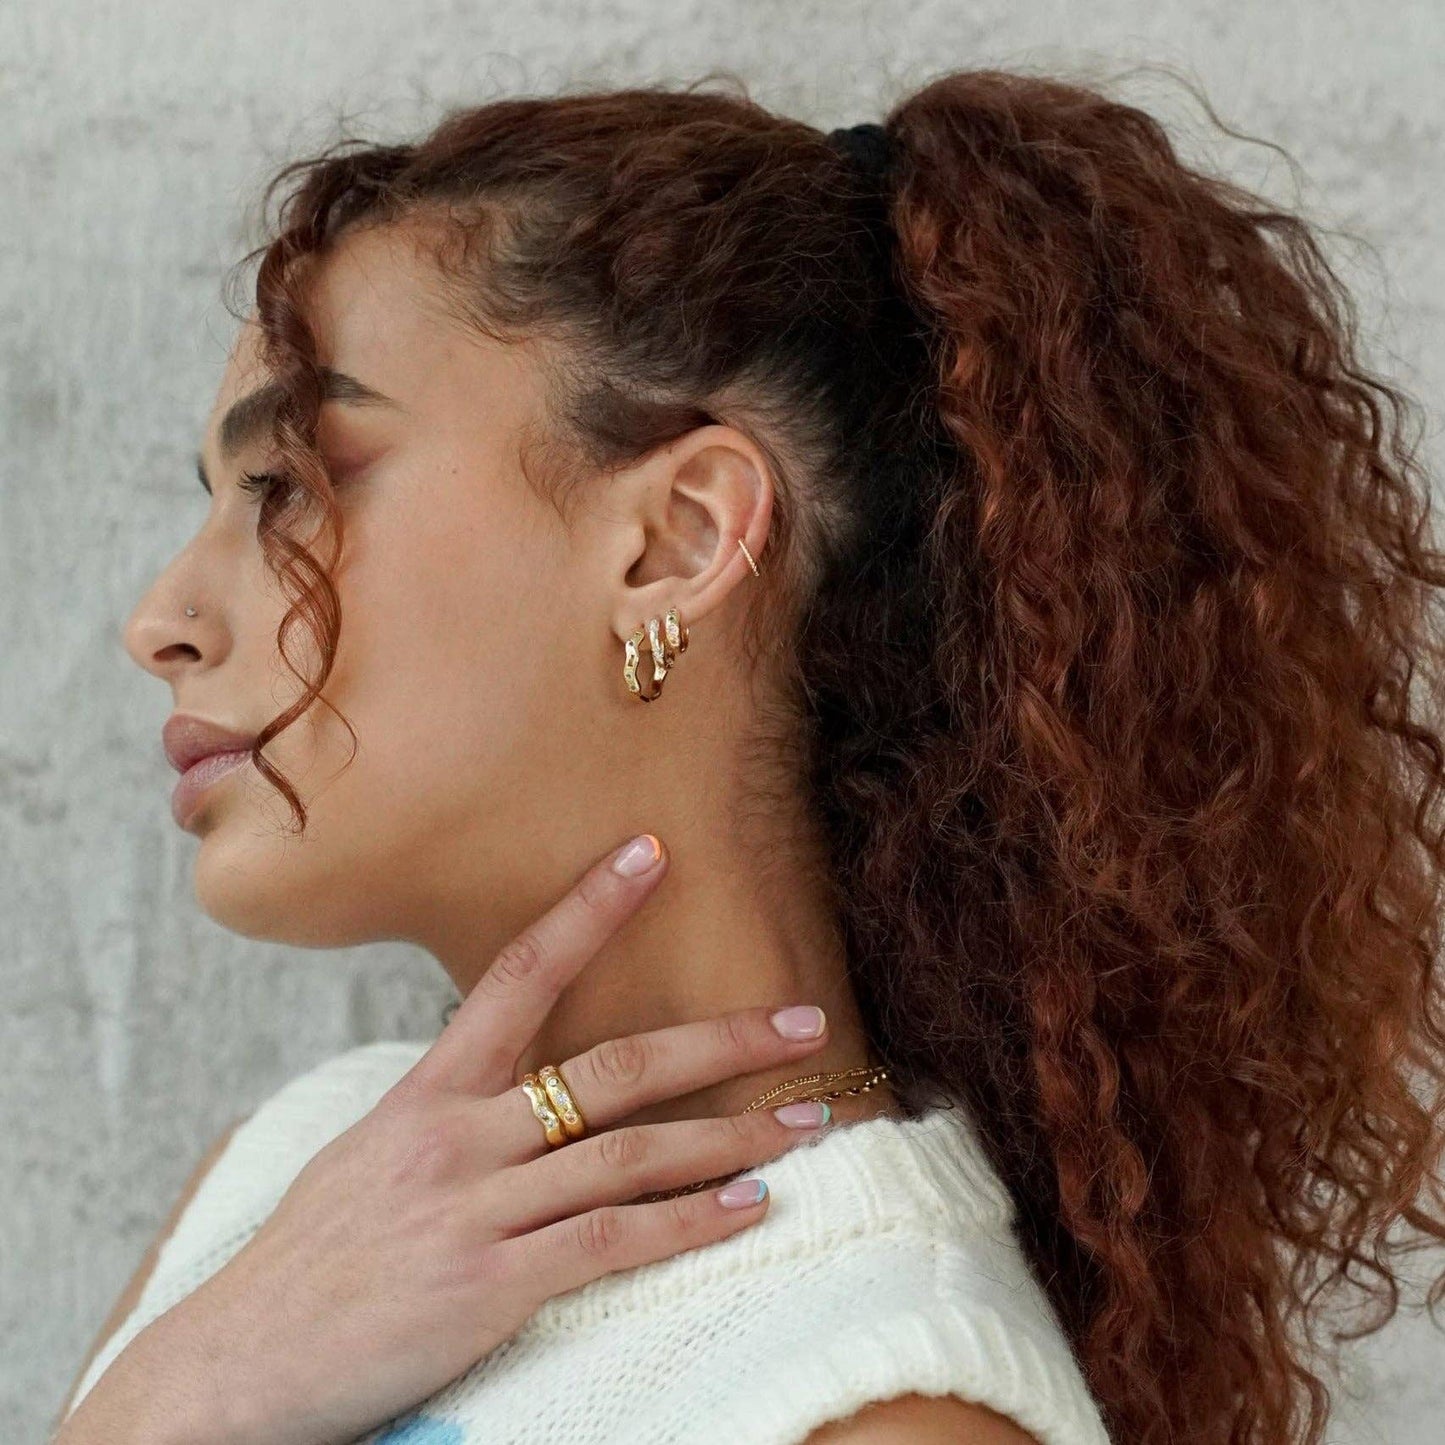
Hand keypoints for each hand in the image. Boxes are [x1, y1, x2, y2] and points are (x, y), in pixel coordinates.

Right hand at [60, 833, 834, 1444]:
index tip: (650, 852)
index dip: (588, 908)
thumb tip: (514, 1076)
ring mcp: (478, 1209)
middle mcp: (459, 1135)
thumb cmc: (310, 1257)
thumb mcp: (370, 1152)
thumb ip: (448, 1110)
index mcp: (428, 1091)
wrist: (236, 1364)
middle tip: (804, 1019)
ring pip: (632, 1152)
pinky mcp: (491, 1286)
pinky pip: (612, 1242)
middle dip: (720, 1040)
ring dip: (733, 1137)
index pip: (519, 972)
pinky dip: (689, 1224)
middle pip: (614, 1066)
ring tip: (807, 1121)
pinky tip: (747, 1208)